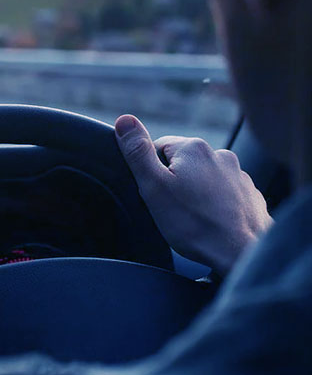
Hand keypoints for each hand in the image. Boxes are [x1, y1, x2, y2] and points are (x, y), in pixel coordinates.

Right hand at [115, 115, 272, 275]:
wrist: (242, 254)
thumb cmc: (195, 224)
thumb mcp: (154, 187)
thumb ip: (137, 152)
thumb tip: (124, 120)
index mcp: (193, 148)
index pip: (158, 148)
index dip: (152, 173)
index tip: (158, 195)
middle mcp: (220, 154)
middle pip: (182, 163)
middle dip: (175, 182)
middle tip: (173, 210)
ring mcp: (240, 175)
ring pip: (204, 179)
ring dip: (197, 193)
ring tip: (194, 219)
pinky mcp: (250, 195)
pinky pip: (225, 194)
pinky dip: (217, 205)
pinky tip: (213, 223)